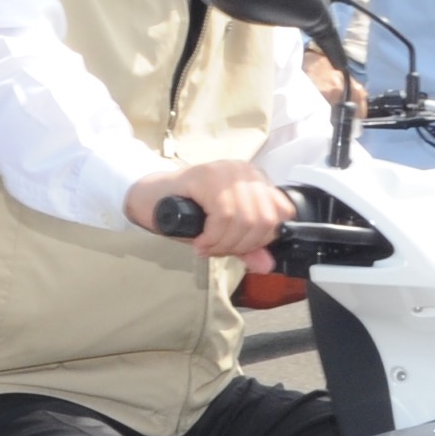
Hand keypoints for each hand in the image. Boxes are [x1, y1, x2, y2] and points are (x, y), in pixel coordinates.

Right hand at [125, 159, 293, 266]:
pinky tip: (200, 242)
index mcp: (256, 181)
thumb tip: (268, 264)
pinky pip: (224, 215)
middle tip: (217, 250)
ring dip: (224, 243)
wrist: (152, 199)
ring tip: (207, 246)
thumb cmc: (187, 214)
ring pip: (245, 219)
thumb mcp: (224, 234)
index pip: (282, 213)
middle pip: (265, 219)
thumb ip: (247, 247)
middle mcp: (245, 172)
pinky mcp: (207, 175)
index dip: (262, 240)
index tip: (239, 249)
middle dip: (241, 245)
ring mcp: (226, 171)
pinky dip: (213, 237)